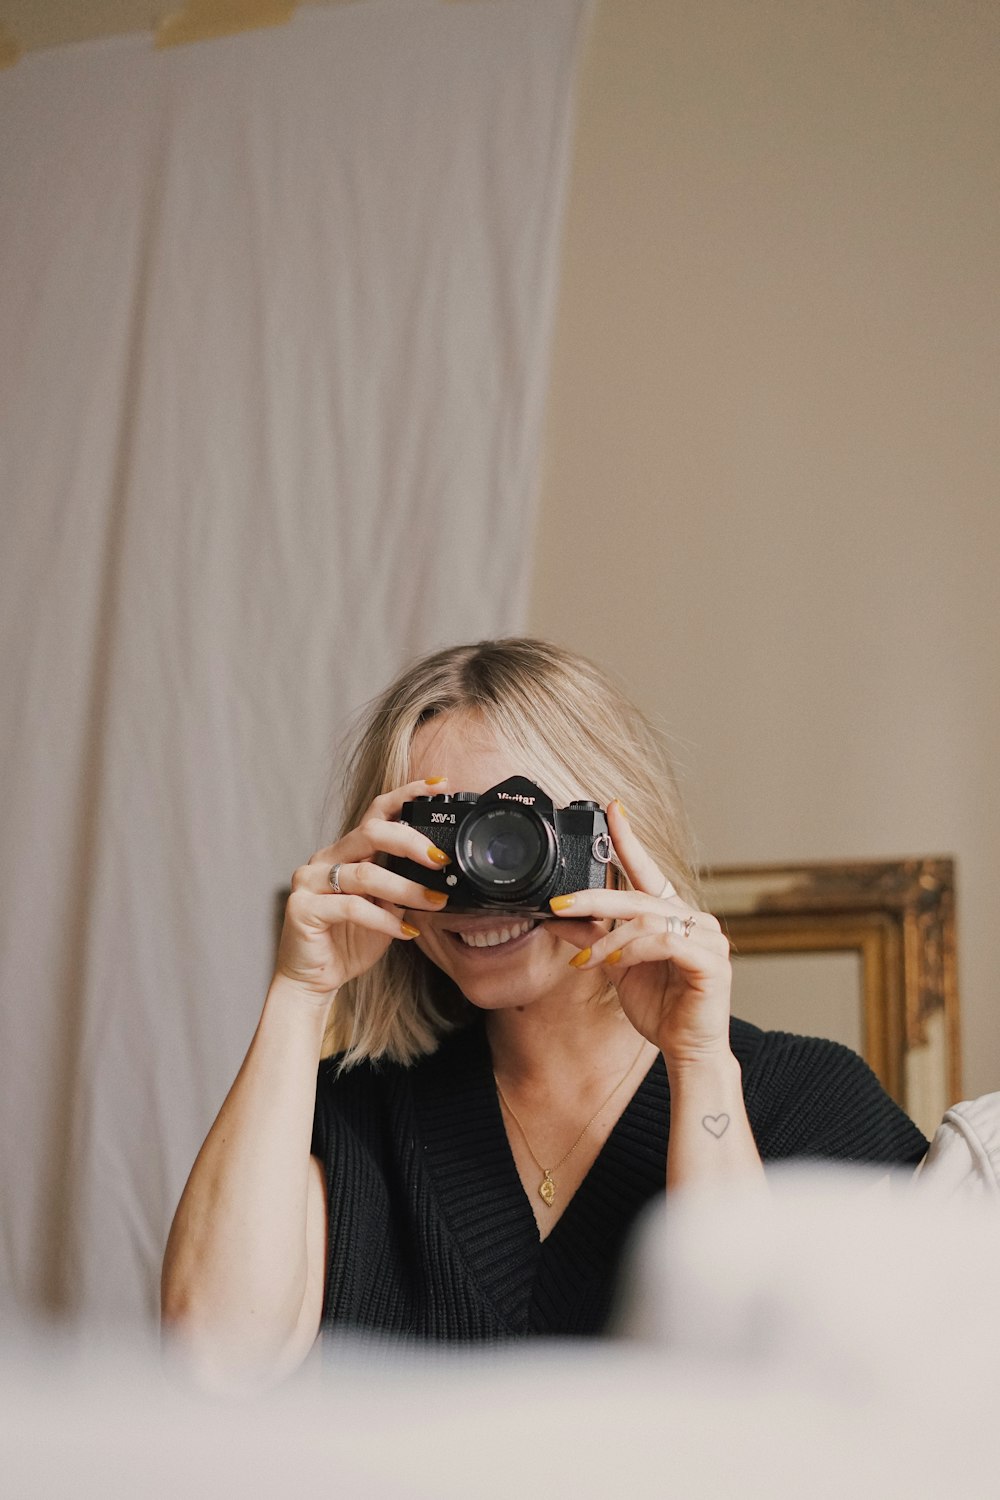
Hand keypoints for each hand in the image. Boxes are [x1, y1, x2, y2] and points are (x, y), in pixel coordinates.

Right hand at [274, 778, 452, 1002]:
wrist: (313, 979)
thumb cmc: (348, 941)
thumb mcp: (385, 908)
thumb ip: (402, 885)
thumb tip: (442, 872)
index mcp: (346, 852)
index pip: (377, 813)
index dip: (407, 795)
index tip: (440, 785)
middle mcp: (325, 859)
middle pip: (369, 833)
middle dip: (411, 842)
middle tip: (441, 859)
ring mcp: (309, 881)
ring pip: (364, 874)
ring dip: (406, 889)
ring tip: (434, 902)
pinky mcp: (302, 908)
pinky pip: (350, 907)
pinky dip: (384, 920)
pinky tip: (405, 932)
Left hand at [549, 801, 732, 1064]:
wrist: (687, 1050)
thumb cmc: (661, 1007)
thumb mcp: (617, 967)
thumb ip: (595, 938)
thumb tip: (559, 917)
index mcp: (672, 914)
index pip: (648, 870)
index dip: (630, 839)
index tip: (612, 809)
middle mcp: (694, 918)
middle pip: (639, 895)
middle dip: (594, 897)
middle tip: (559, 904)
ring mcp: (708, 938)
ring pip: (648, 919)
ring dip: (610, 939)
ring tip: (586, 960)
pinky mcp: (712, 961)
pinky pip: (666, 942)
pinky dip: (634, 950)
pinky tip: (615, 962)